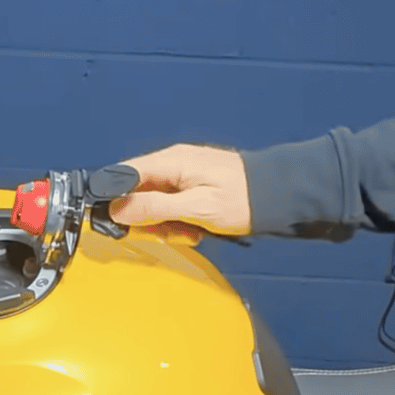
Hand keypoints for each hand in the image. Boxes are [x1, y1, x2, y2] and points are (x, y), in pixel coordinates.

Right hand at [109, 144, 252, 241]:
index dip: (115, 200)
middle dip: (149, 220)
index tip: (121, 223)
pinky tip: (196, 229)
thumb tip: (117, 209)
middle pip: (136, 194)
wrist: (280, 195)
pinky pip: (170, 207)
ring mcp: (182, 175)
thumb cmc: (244, 199)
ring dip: (166, 225)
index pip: (124, 175)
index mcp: (171, 162)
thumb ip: (156, 207)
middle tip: (171, 233)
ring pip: (153, 204)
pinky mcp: (191, 187)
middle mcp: (172, 164)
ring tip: (191, 232)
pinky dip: (179, 222)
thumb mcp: (198, 208)